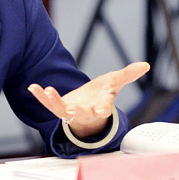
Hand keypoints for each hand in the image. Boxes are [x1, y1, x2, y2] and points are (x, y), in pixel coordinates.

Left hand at [27, 62, 149, 138]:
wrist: (87, 106)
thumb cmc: (101, 94)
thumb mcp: (114, 83)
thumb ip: (127, 75)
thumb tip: (145, 65)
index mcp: (101, 106)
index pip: (104, 108)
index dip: (104, 107)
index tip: (103, 109)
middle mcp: (85, 112)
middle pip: (81, 114)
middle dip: (76, 112)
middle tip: (71, 110)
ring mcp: (70, 111)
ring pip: (60, 110)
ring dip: (53, 102)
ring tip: (48, 91)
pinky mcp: (58, 107)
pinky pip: (47, 103)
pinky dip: (40, 96)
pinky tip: (33, 87)